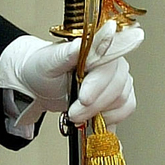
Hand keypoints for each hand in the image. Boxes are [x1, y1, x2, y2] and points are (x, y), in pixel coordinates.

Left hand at [0, 22, 144, 130]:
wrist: (40, 84)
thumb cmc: (44, 69)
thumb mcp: (49, 61)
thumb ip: (67, 53)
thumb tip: (82, 44)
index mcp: (98, 49)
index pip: (108, 67)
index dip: (98, 85)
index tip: (84, 99)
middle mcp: (113, 63)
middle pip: (116, 88)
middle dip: (93, 106)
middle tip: (74, 114)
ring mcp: (118, 80)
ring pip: (122, 101)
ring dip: (99, 114)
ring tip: (77, 116)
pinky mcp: (118, 97)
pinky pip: (125, 109)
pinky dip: (110, 119)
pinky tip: (93, 121)